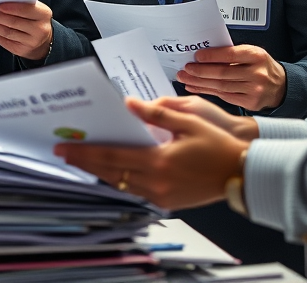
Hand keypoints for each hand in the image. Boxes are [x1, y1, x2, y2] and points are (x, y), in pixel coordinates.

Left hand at [0, 1, 52, 60]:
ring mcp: (30, 42)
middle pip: (13, 22)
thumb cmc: (34, 19)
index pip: (26, 10)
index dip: (11, 8)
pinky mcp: (20, 50)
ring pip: (6, 32)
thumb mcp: (34, 9)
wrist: (42, 40)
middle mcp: (39, 29)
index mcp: (43, 14)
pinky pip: (3, 40)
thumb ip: (21, 3)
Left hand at [55, 97, 247, 209]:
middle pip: (111, 173)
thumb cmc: (217, 145)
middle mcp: (156, 183)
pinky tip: (112, 170)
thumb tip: (129, 104)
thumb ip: (157, 113)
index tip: (64, 148)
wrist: (242, 174)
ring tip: (83, 160)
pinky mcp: (168, 203)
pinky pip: (135, 192)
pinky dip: (120, 180)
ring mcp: (161, 196)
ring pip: (121, 185)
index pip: (112, 157)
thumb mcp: (189, 121)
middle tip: (64, 153)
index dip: (86, 153)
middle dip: (85, 162)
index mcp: (158, 162)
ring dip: (101, 172)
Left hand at [177, 44, 286, 110]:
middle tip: (185, 69)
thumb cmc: (260, 66)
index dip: (211, 56)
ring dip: (200, 83)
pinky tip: (196, 87)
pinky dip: (208, 91)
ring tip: (185, 78)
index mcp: (256, 56)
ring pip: (221, 86)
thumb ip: (231, 54)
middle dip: (200, 72)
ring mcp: (255, 90)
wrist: (280, 86)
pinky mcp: (251, 103)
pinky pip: (224, 96)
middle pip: (223, 73)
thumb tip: (203, 55)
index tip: (196, 56)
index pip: (230, 55)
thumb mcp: (251, 53)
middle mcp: (257, 73)